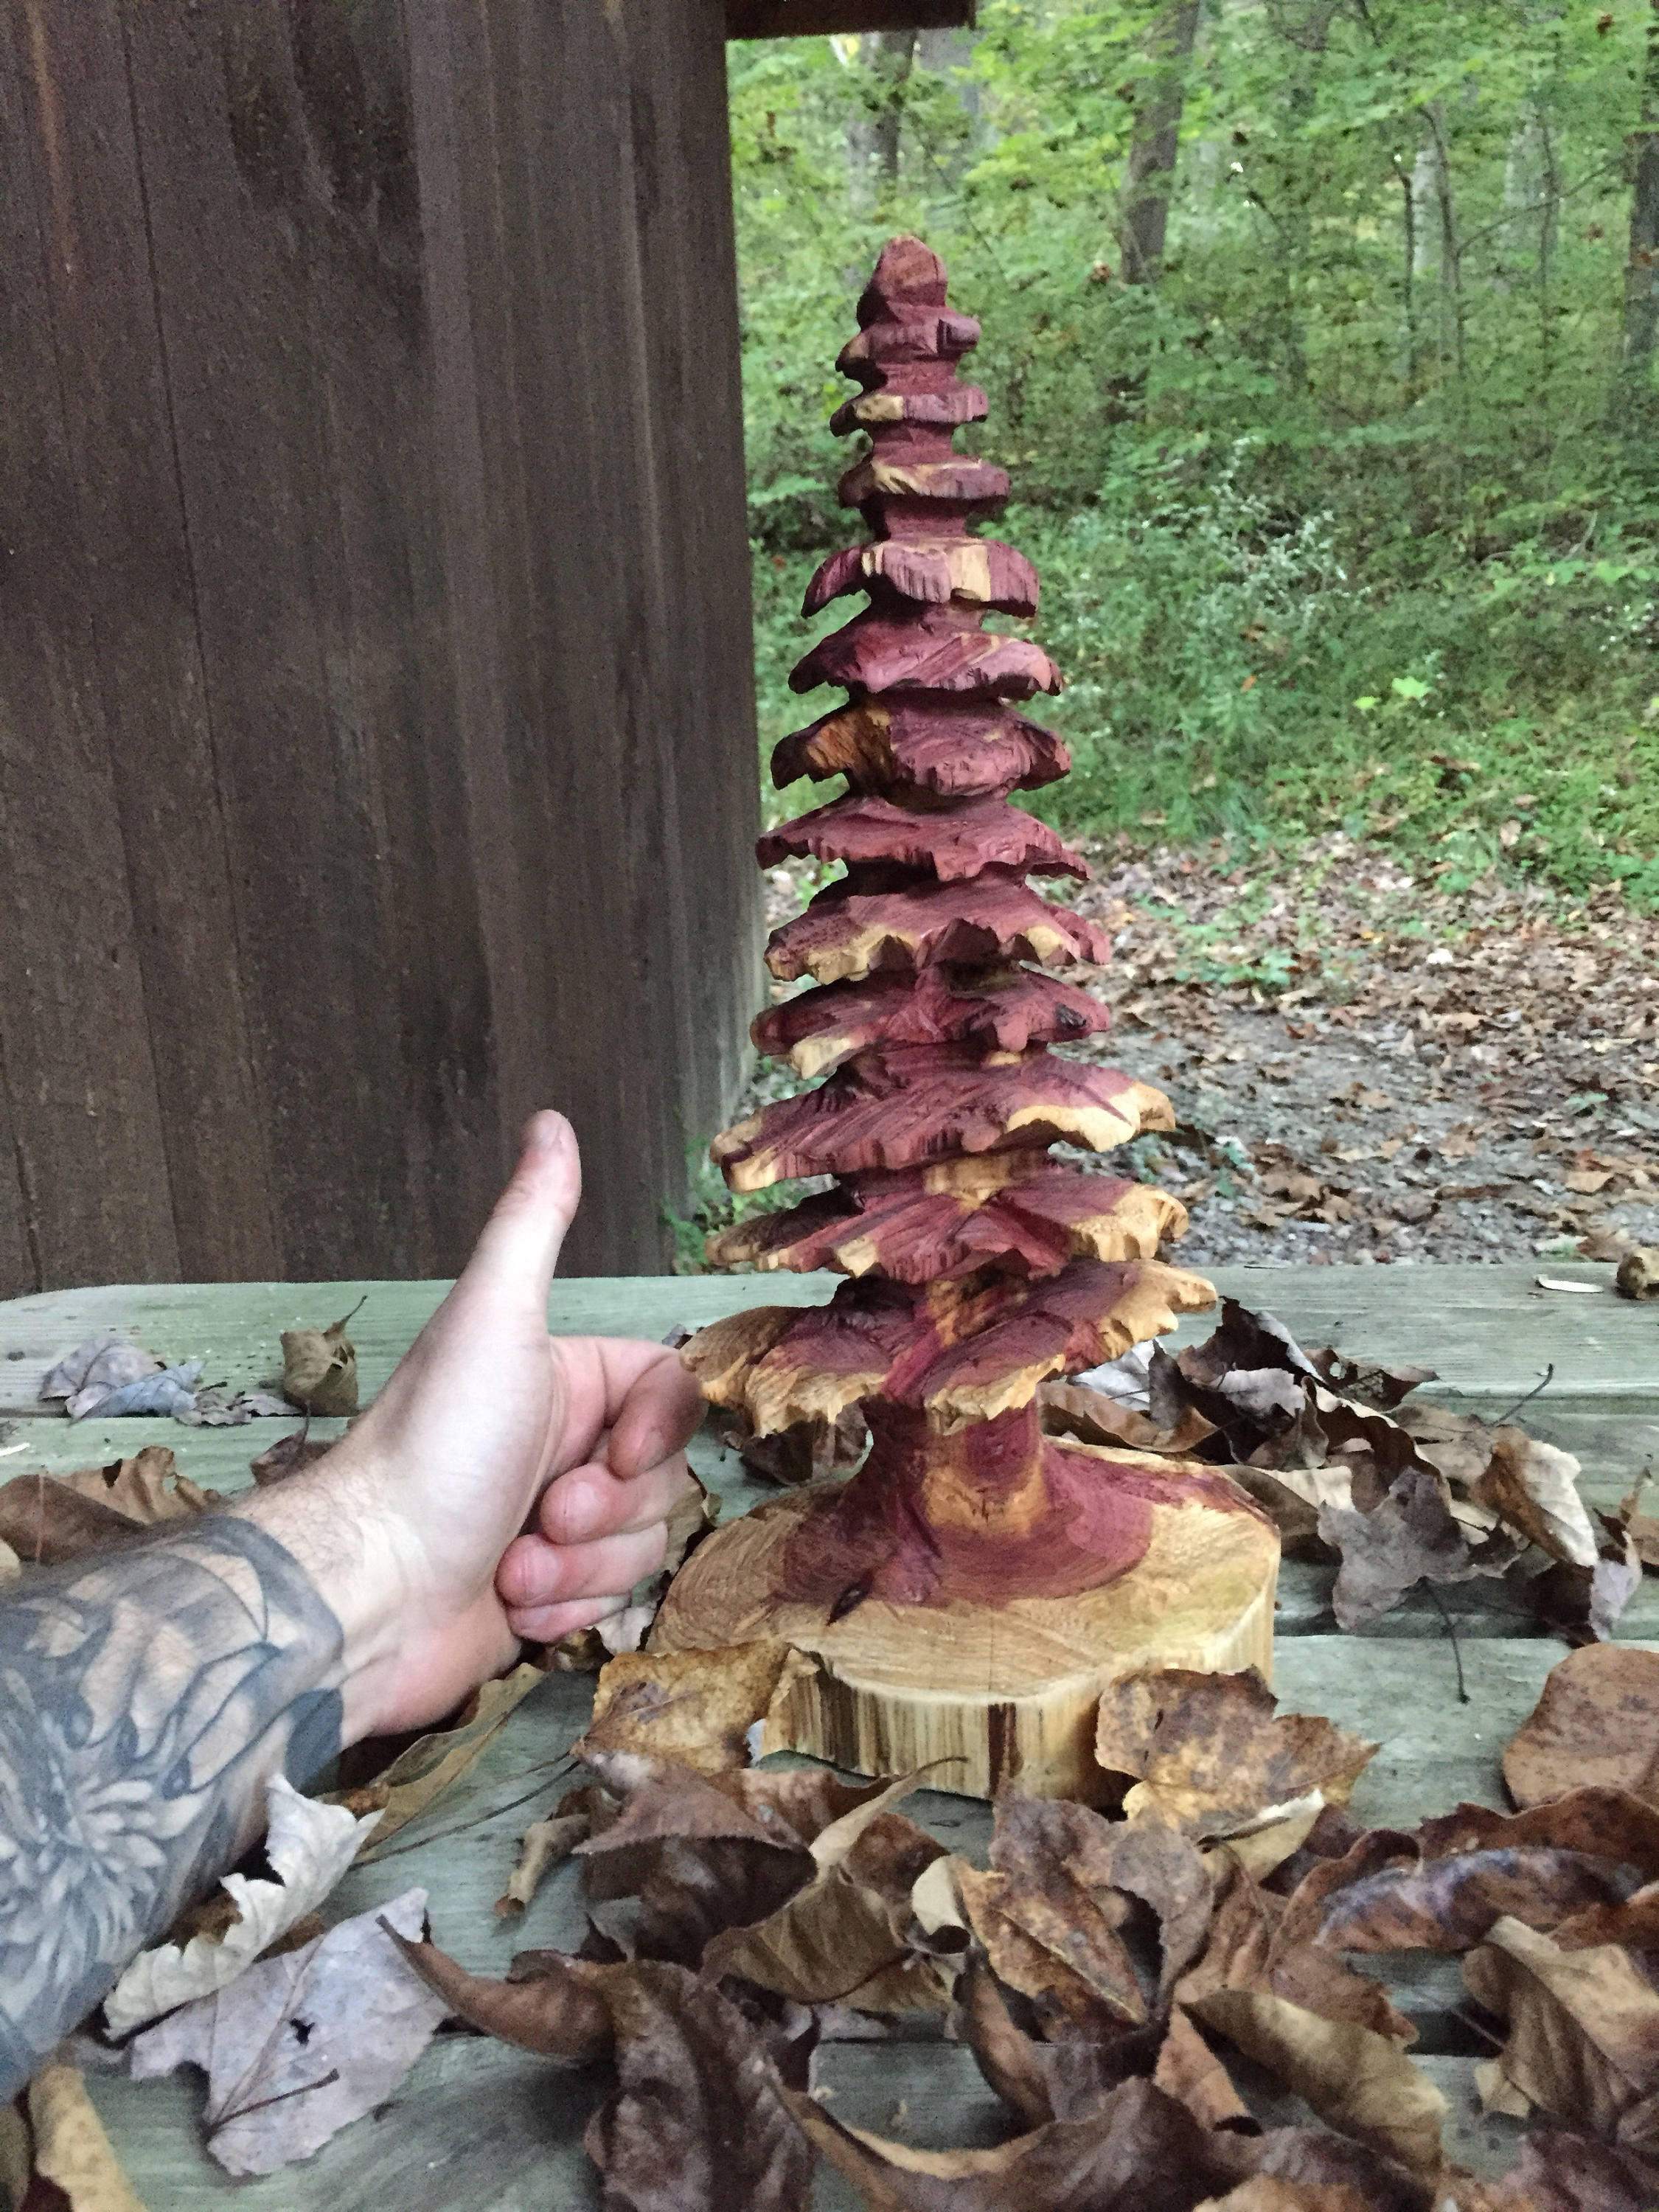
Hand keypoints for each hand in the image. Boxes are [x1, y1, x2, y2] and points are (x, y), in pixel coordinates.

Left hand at [235, 1112, 703, 1738]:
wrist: (367, 1594)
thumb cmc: (429, 1454)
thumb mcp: (492, 1321)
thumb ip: (532, 1223)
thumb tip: (551, 1121)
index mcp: (563, 1382)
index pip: (670, 1397)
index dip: (659, 1432)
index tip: (619, 1454)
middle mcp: (563, 1449)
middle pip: (665, 1479)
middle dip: (607, 1511)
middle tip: (541, 1512)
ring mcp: (556, 1529)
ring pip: (643, 1546)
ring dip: (581, 1568)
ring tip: (513, 1566)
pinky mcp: (546, 1600)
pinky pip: (609, 1606)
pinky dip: (566, 1612)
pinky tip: (512, 1606)